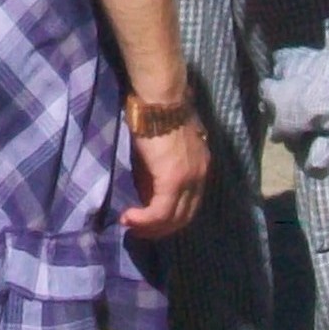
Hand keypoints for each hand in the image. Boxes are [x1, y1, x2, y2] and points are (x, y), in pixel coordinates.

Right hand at [121, 120, 208, 237]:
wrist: (160, 98)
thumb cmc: (156, 113)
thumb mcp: (162, 146)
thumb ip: (160, 168)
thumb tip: (148, 188)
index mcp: (200, 166)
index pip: (190, 203)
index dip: (171, 217)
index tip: (150, 221)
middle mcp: (200, 176)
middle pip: (184, 216)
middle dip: (161, 228)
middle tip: (139, 230)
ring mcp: (188, 179)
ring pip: (173, 218)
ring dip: (151, 227)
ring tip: (131, 226)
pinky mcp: (172, 181)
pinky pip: (159, 212)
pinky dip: (144, 220)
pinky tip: (128, 219)